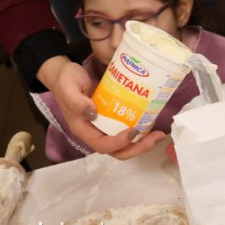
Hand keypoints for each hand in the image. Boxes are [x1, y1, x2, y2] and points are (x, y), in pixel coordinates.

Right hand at [43, 59, 164, 159]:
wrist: (66, 73)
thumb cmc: (65, 80)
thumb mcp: (68, 87)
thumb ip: (76, 101)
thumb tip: (92, 114)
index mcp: (82, 128)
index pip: (101, 145)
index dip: (118, 143)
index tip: (133, 132)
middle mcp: (94, 131)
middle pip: (116, 150)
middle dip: (137, 148)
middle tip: (156, 137)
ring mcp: (104, 126)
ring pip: (124, 144)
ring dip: (142, 143)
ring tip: (159, 134)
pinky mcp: (112, 118)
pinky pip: (126, 130)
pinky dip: (141, 131)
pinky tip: (152, 121)